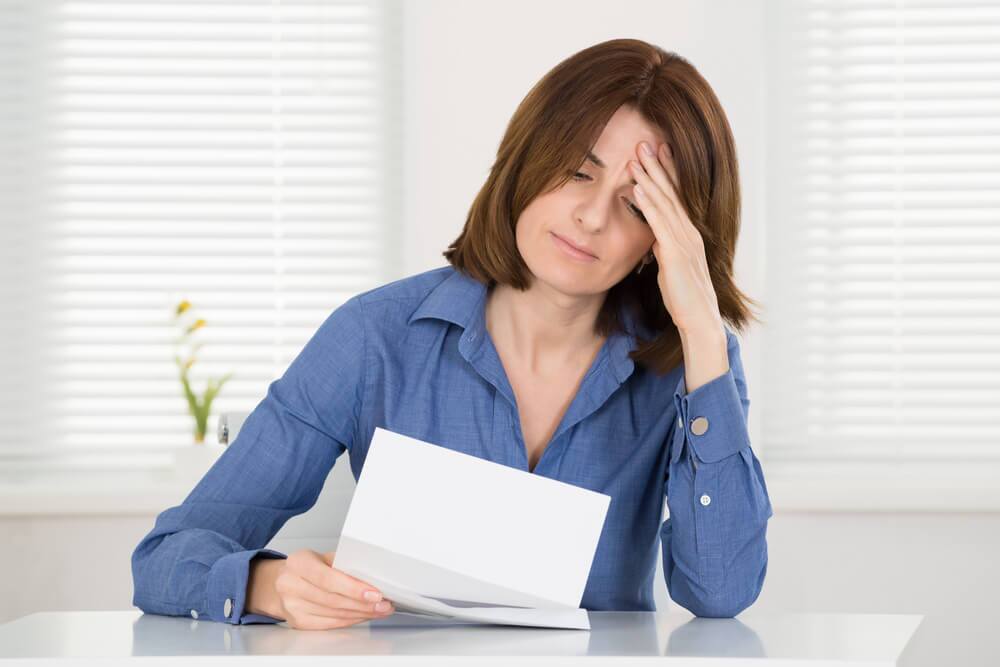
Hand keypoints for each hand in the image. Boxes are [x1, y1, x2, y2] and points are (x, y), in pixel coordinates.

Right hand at [268, 549, 394, 629]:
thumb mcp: (321, 557)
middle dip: (363, 604)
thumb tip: (373, 573)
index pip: (328, 578)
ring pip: (334, 614)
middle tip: (384, 603)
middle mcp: (290, 584)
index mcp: (298, 562)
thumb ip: (344, 562)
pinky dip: (351, 620)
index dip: (353, 588)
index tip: (375, 593)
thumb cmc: (306, 567)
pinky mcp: (298, 622)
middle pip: (333, 600)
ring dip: (361, 613)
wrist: (281, 582)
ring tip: (380, 609)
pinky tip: (363, 615)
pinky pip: (330, 624)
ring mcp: (292, 606)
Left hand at [628, 141, 722, 333]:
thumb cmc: (683, 296)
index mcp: (688, 233)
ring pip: (665, 202)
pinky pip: (659, 223)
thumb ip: (664, 250)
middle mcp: (689, 231)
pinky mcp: (676, 253)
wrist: (698, 319)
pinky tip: (637, 186)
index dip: (667, 173)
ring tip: (636, 156)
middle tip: (645, 141)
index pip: (676, 196)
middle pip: (672, 192)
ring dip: (650, 177)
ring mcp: (684, 240)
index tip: (658, 150)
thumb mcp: (670, 267)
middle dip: (658, 166)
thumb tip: (654, 240)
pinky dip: (648, 203)